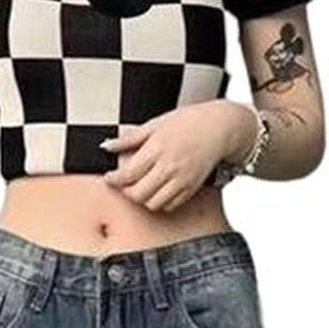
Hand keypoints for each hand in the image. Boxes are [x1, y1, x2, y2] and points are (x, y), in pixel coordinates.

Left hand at [100, 100, 258, 212]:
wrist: (220, 128)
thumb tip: (107, 145)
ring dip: (142, 199)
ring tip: (140, 187)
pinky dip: (159, 202)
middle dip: (127, 192)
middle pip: (138, 193)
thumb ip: (131, 138)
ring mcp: (181, 180)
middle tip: (124, 185)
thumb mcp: (156, 123)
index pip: (129, 173)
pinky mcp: (190, 189)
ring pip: (152, 203)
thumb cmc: (189, 122)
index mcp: (158, 147)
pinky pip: (168, 205)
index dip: (114, 180)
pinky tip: (157, 190)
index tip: (109, 179)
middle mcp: (169, 166)